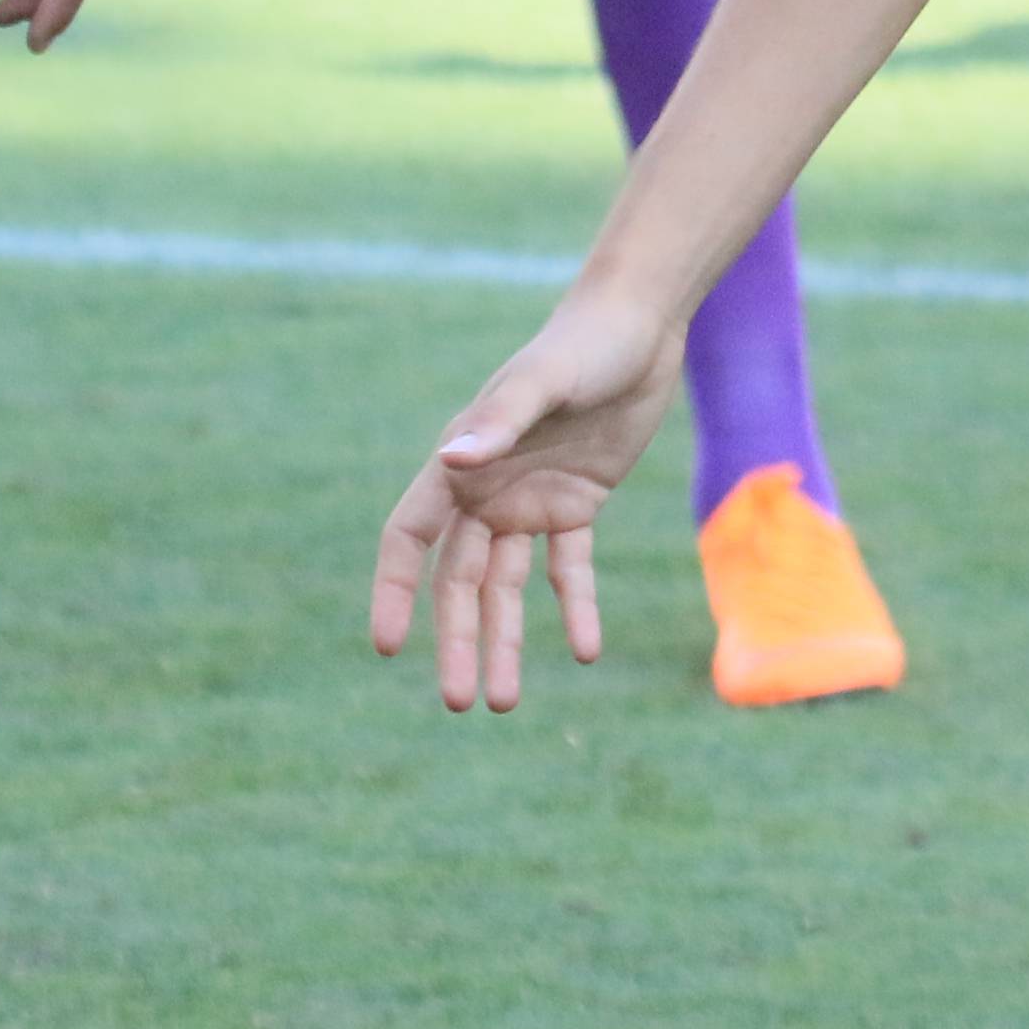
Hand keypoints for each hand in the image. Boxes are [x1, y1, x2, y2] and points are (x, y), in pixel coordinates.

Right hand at [371, 286, 683, 713]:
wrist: (640, 325)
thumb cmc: (582, 344)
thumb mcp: (542, 382)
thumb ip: (499, 423)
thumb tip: (451, 462)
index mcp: (459, 463)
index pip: (409, 538)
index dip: (394, 590)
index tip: (388, 647)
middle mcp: (485, 489)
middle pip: (459, 581)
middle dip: (457, 642)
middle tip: (462, 704)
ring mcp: (529, 500)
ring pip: (507, 587)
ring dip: (507, 641)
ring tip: (506, 704)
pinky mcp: (577, 504)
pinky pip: (569, 569)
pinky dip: (576, 608)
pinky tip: (586, 651)